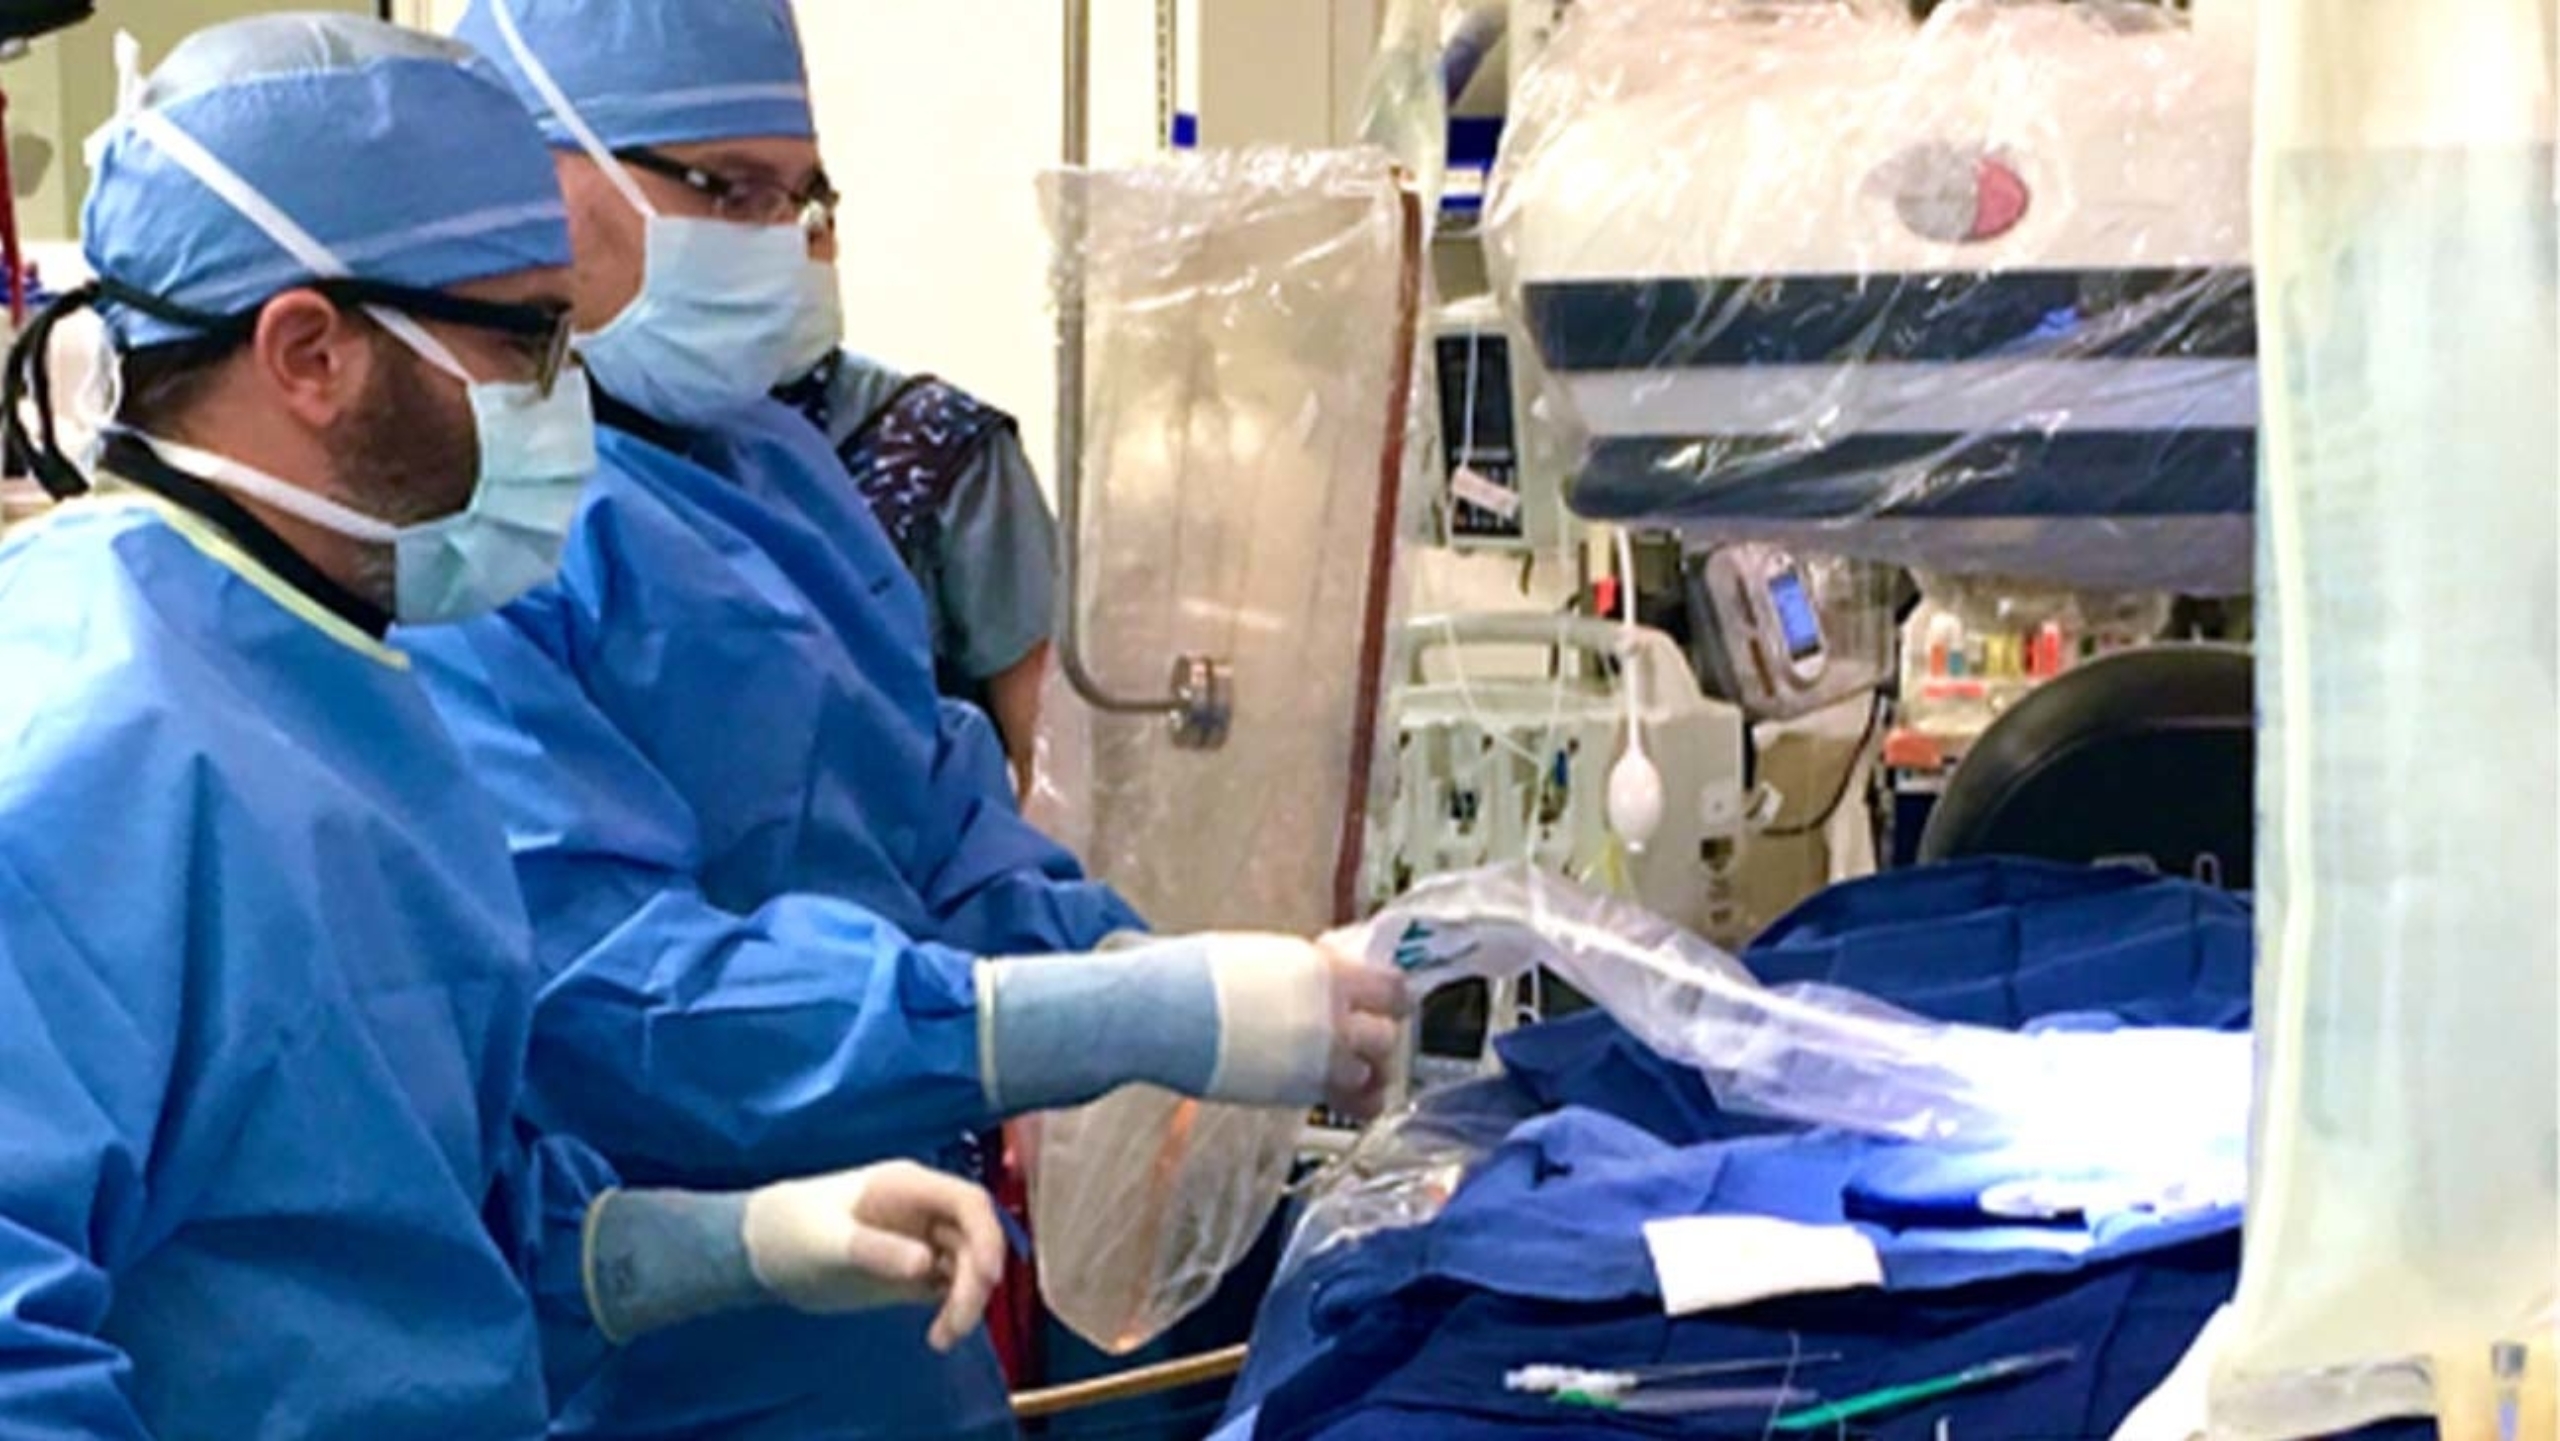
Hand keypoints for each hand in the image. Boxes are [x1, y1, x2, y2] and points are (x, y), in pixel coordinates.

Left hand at [743, 1161, 1006, 1352]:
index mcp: (910, 1186)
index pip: (970, 1203)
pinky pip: (952, 1288)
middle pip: (976, 1239)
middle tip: (955, 1325)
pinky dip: (953, 1310)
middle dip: (975, 1282)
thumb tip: (926, 1264)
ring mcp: (922, 1240)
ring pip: (968, 1267)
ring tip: (942, 1339)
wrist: (764, 1251)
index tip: (986, 1279)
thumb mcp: (830, 1242)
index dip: (988, 1237)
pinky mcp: (914, 1271)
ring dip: (966, 1303)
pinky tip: (938, 1335)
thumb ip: (876, 1250)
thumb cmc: (793, 1231)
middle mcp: (925, 1211)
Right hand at [1194, 933, 1412, 1119]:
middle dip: (1376, 1040)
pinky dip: (1353, 1103)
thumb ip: (1302, 972)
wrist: (1159, 1011)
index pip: (1391, 987)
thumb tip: (1322, 978)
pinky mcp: (1296, 1089)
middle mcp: (1330, 1012)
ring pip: (1371, 1072)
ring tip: (1349, 1073)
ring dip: (1363, 1073)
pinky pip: (1348, 1103)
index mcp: (1323, 969)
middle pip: (1386, 1034)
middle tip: (1361, 1042)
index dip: (1390, 1000)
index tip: (1381, 1006)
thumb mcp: (1262, 957)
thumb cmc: (1194, 975)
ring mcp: (1317, 1053)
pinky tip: (1349, 1100)